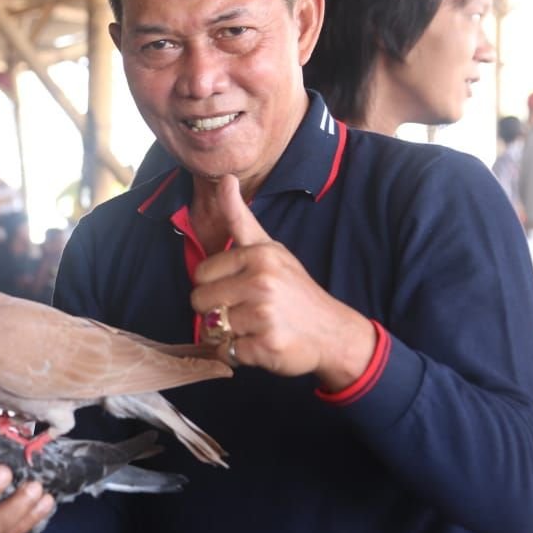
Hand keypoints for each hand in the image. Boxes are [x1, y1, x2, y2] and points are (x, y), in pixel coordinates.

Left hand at [189, 175, 374, 387]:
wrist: (332, 332)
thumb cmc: (294, 289)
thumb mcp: (269, 248)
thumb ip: (239, 218)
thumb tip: (224, 178)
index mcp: (259, 255)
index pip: (201, 273)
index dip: (214, 285)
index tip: (238, 288)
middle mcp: (261, 281)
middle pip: (199, 301)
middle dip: (215, 311)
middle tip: (245, 310)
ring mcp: (264, 314)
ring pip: (212, 329)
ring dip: (228, 333)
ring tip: (255, 326)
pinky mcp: (266, 345)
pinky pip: (228, 352)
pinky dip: (240, 354)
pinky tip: (262, 343)